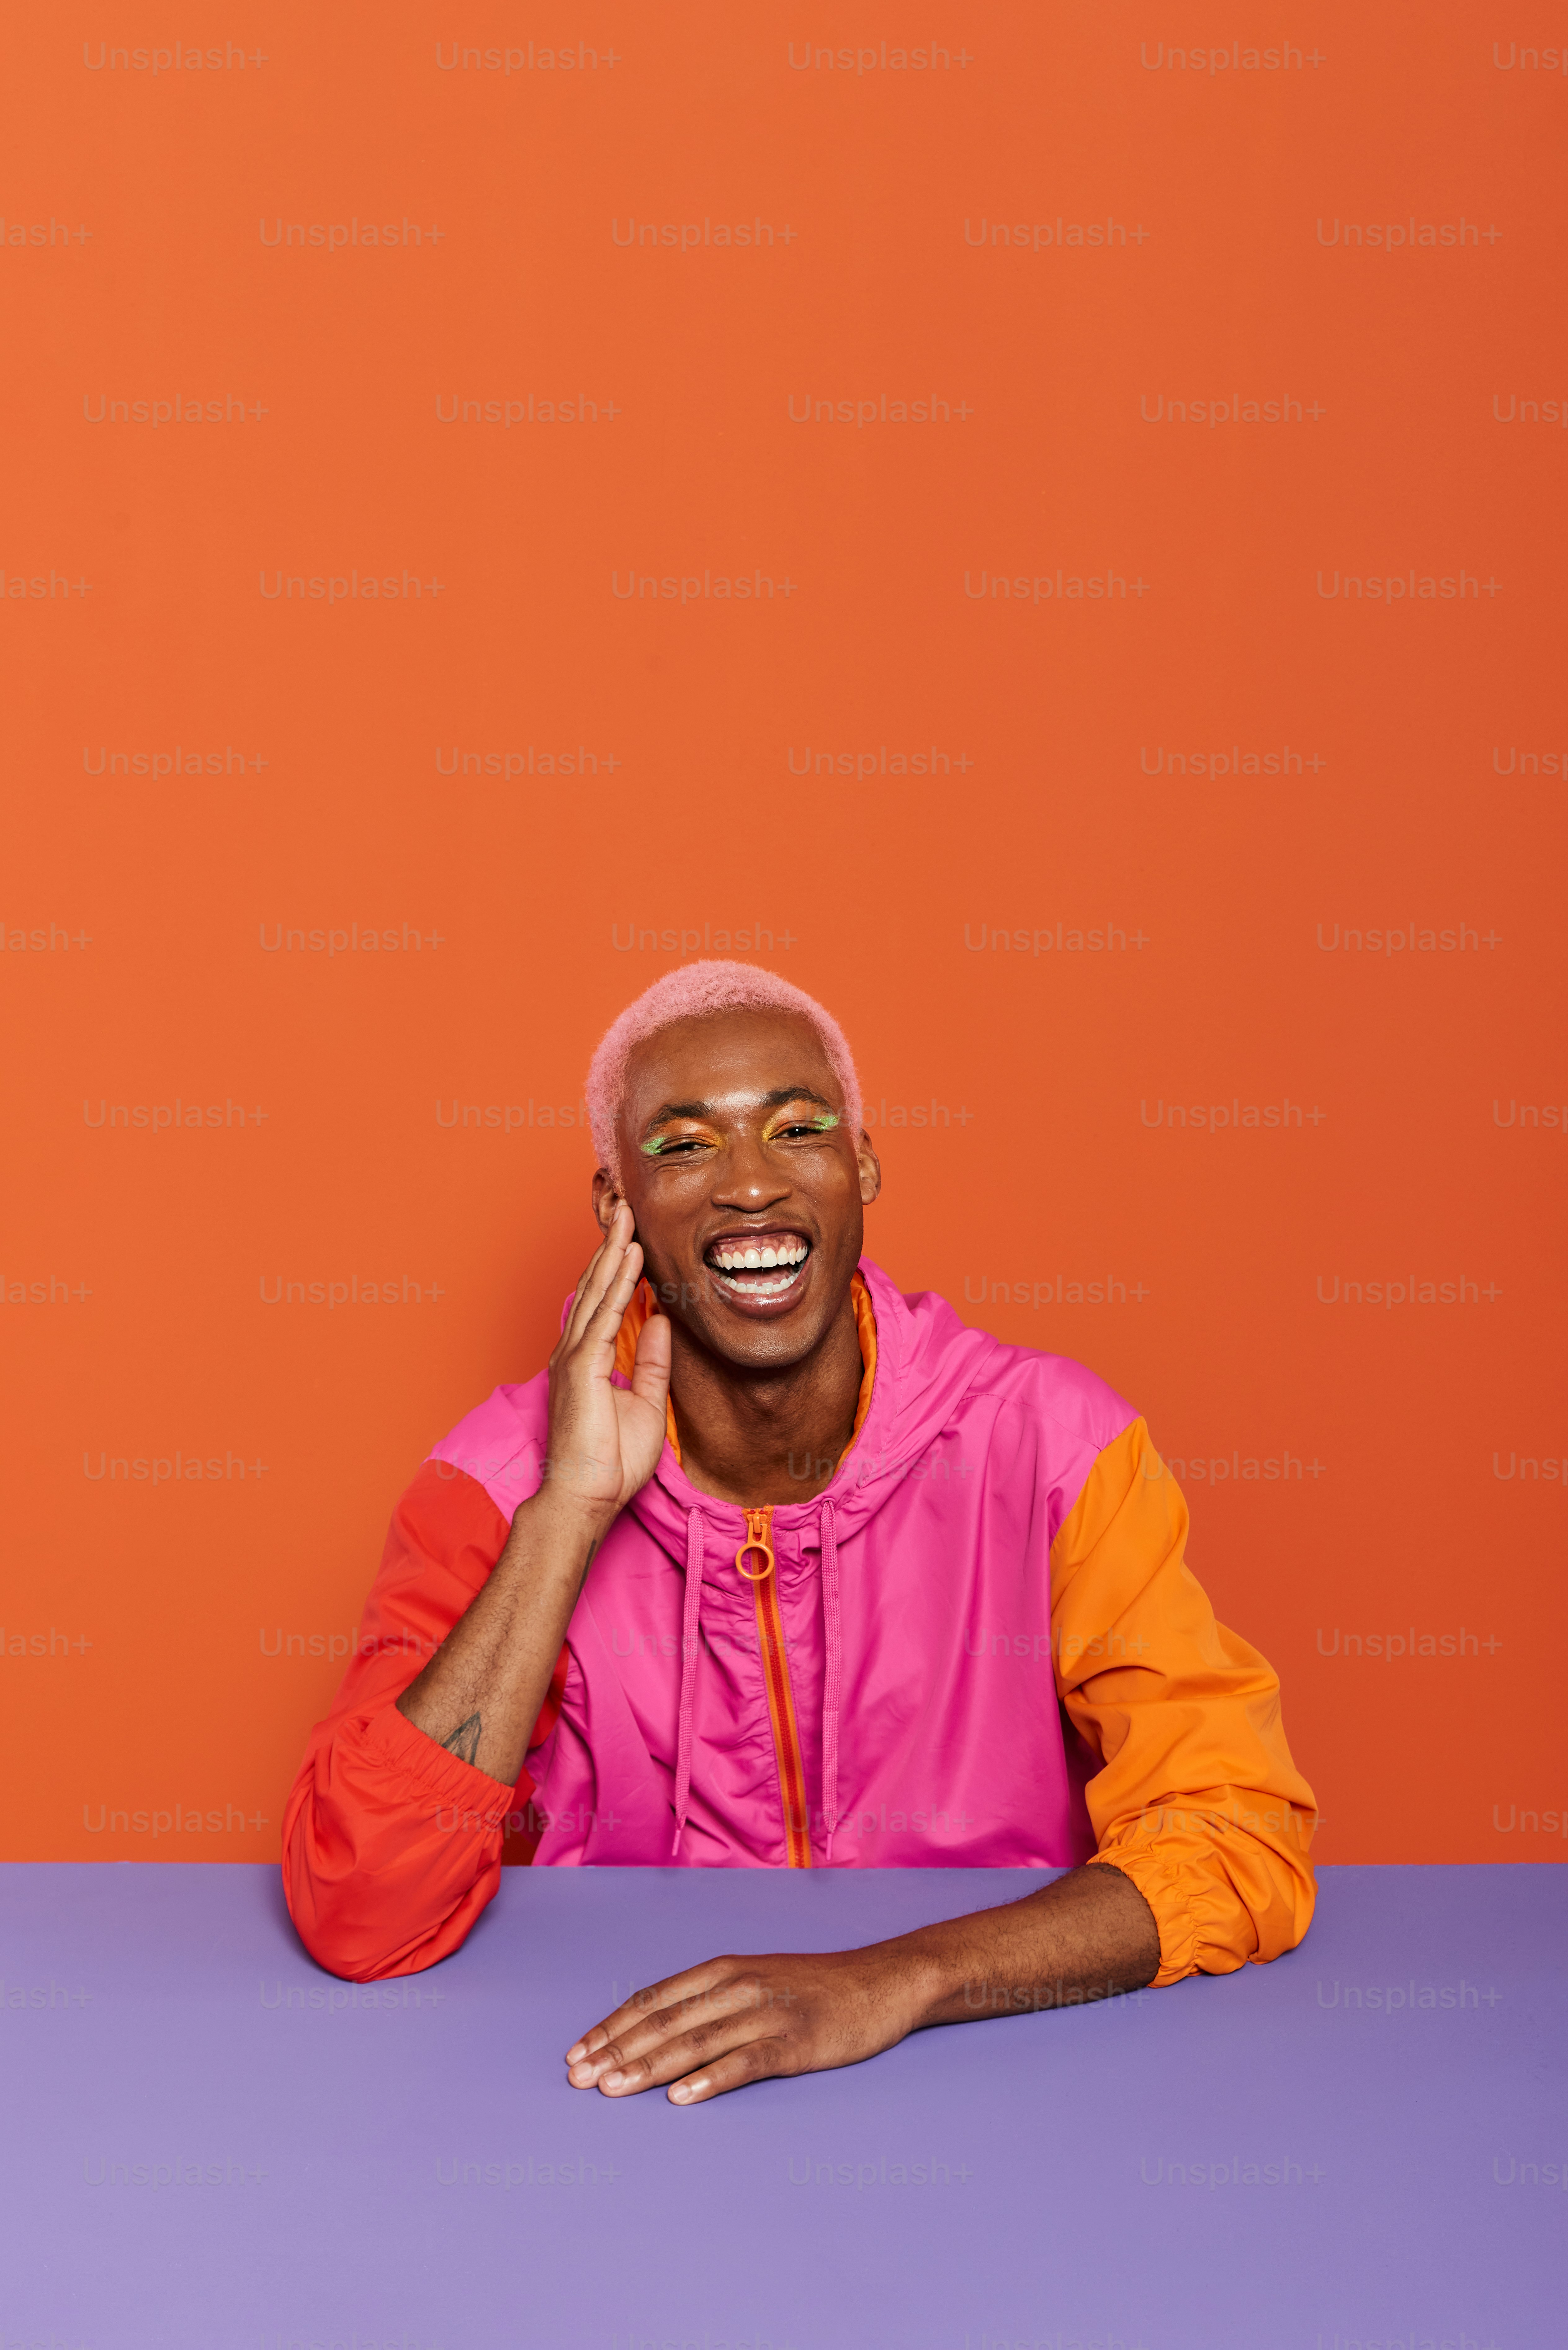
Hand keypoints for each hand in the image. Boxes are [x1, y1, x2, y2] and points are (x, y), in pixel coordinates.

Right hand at [540, 1203, 670, 1526]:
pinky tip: (631, 1257)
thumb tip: (662, 1321)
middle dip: (611, 1245)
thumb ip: (652, 1362)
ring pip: (597, 1291)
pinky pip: (603, 1315)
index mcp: (588, 1360)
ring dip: (614, 1251)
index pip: (603, 1302)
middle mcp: (576, 1352)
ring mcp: (575, 1357)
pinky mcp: (582, 1368)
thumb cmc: (610, 1462)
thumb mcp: (645, 1403)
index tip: (633, 1235)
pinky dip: (617, 1283)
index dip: (616, 1266)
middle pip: (595, 1286)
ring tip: (628, 1216)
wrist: (587, 1499)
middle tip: (626, 1207)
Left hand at [564, 1945, 929, 2103]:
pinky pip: (746, 2061)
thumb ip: (709, 2001)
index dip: (612, 2026)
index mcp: (723, 1970)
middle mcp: (737, 1986)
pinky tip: (682, 2098)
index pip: (653, 2000)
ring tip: (613, 2089)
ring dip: (649, 2066)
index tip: (578, 2053)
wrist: (881, 1981)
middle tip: (579, 2079)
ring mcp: (766, 2013)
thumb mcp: (753, 1980)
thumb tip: (654, 2031)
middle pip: (664, 2021)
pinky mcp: (795, 2041)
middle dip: (616, 2050)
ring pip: (696, 2041)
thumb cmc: (812, 1987)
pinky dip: (711, 2079)